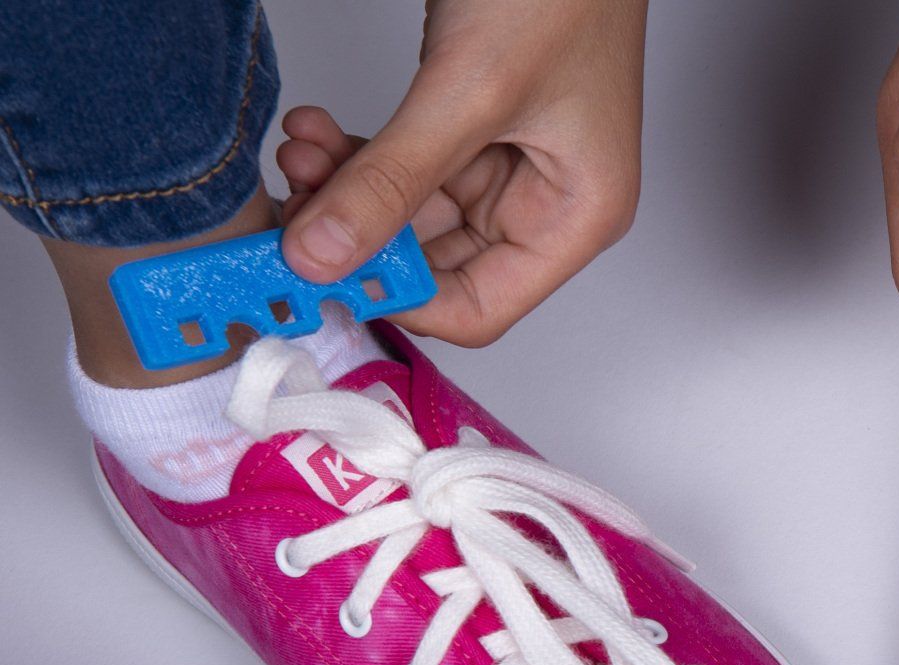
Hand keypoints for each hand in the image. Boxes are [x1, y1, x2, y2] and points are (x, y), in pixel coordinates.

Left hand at [277, 0, 648, 344]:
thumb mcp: (469, 93)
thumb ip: (391, 180)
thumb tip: (321, 254)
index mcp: (574, 217)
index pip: (480, 306)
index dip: (401, 299)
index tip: (328, 272)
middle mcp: (544, 202)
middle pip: (434, 262)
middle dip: (359, 237)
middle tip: (293, 211)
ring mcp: (507, 164)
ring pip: (407, 213)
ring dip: (346, 190)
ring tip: (300, 154)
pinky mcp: (471, 125)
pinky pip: (402, 167)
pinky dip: (354, 155)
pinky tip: (317, 131)